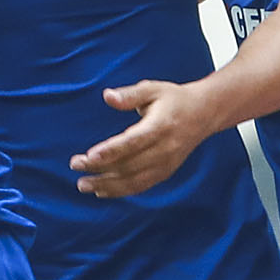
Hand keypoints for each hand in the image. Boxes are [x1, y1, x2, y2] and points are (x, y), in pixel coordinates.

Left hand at [72, 78, 220, 198]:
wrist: (204, 113)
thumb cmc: (173, 99)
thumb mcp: (153, 89)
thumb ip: (130, 94)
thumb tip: (107, 96)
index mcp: (160, 126)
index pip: (132, 142)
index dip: (110, 151)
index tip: (88, 157)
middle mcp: (165, 149)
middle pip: (129, 164)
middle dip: (100, 169)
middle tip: (75, 166)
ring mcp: (166, 163)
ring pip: (134, 180)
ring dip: (107, 185)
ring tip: (83, 185)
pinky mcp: (166, 172)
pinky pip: (141, 185)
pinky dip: (121, 191)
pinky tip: (102, 191)